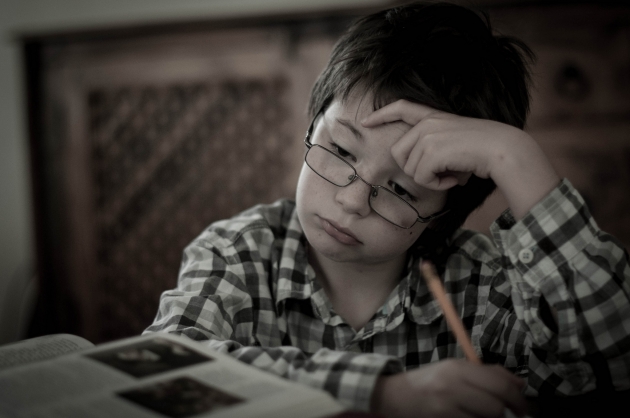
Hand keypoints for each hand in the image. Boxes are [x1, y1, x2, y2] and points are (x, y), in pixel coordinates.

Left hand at [362, 100, 559, 218]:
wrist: (503, 149)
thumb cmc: (483, 152)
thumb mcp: (454, 144)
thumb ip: (433, 150)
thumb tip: (420, 172)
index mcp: (434, 116)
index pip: (401, 107)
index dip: (382, 114)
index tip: (365, 121)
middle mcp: (427, 123)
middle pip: (398, 153)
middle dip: (414, 169)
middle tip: (441, 172)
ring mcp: (427, 136)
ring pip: (409, 169)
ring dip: (430, 179)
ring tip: (452, 172)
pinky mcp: (431, 150)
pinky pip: (421, 178)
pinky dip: (436, 184)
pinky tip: (453, 178)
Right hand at [371, 359, 527, 417]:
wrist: (394, 396)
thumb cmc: (429, 383)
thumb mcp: (455, 370)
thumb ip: (487, 373)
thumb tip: (520, 385)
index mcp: (457, 368)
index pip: (500, 382)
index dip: (518, 398)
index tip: (523, 407)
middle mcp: (451, 385)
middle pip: (496, 405)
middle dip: (510, 413)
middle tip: (514, 417)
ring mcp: (445, 407)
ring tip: (489, 417)